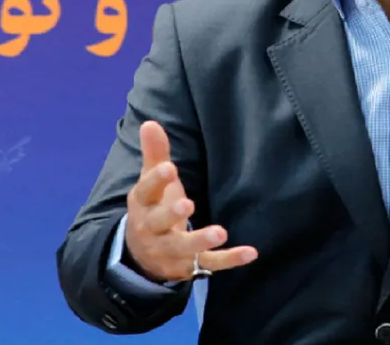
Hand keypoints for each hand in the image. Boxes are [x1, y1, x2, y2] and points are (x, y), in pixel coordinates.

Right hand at [124, 120, 257, 281]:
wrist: (139, 255)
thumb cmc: (152, 207)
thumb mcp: (150, 182)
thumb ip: (154, 153)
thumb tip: (150, 122)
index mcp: (143, 204)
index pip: (146, 191)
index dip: (156, 180)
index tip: (170, 168)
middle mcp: (152, 228)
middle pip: (159, 221)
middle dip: (172, 213)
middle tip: (187, 204)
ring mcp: (170, 250)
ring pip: (183, 247)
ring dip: (201, 240)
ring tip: (220, 233)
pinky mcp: (188, 266)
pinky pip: (210, 264)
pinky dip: (230, 260)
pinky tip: (251, 253)